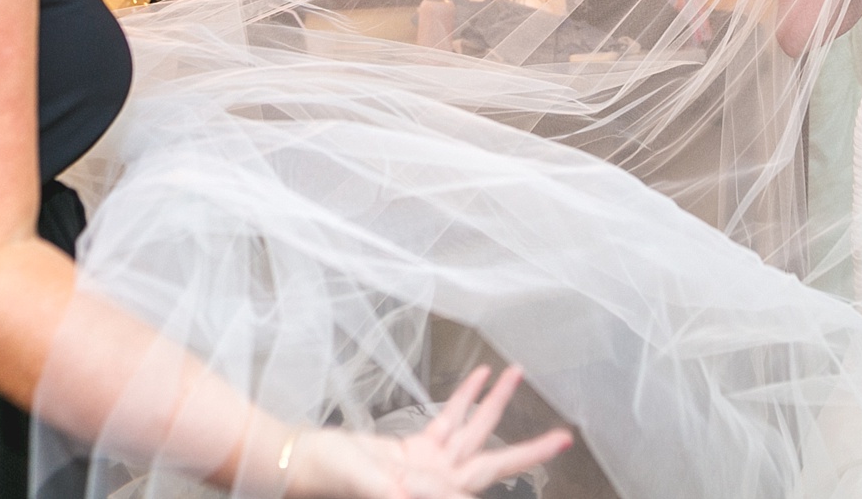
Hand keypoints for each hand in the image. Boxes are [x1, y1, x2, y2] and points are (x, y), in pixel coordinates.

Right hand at [288, 366, 571, 498]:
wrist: (298, 463)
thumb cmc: (327, 478)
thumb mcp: (371, 483)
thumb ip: (401, 491)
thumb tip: (450, 496)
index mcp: (429, 494)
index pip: (482, 487)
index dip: (518, 469)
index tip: (548, 455)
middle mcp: (436, 484)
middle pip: (494, 464)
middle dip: (529, 450)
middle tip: (563, 437)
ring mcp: (427, 467)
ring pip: (473, 433)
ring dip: (495, 404)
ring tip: (517, 375)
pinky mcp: (412, 451)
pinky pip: (448, 422)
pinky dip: (465, 400)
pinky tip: (481, 378)